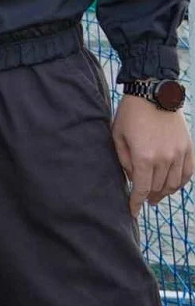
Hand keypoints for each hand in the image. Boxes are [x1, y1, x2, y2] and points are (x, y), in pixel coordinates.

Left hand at [113, 94, 193, 215]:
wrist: (153, 93)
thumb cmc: (130, 114)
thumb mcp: (118, 136)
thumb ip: (124, 160)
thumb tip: (132, 178)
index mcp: (143, 157)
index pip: (141, 188)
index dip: (136, 202)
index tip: (132, 211)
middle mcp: (164, 158)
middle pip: (158, 187)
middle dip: (149, 197)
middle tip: (144, 200)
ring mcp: (179, 153)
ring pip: (174, 183)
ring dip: (165, 192)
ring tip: (157, 195)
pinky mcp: (188, 148)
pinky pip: (187, 173)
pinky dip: (180, 183)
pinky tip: (173, 186)